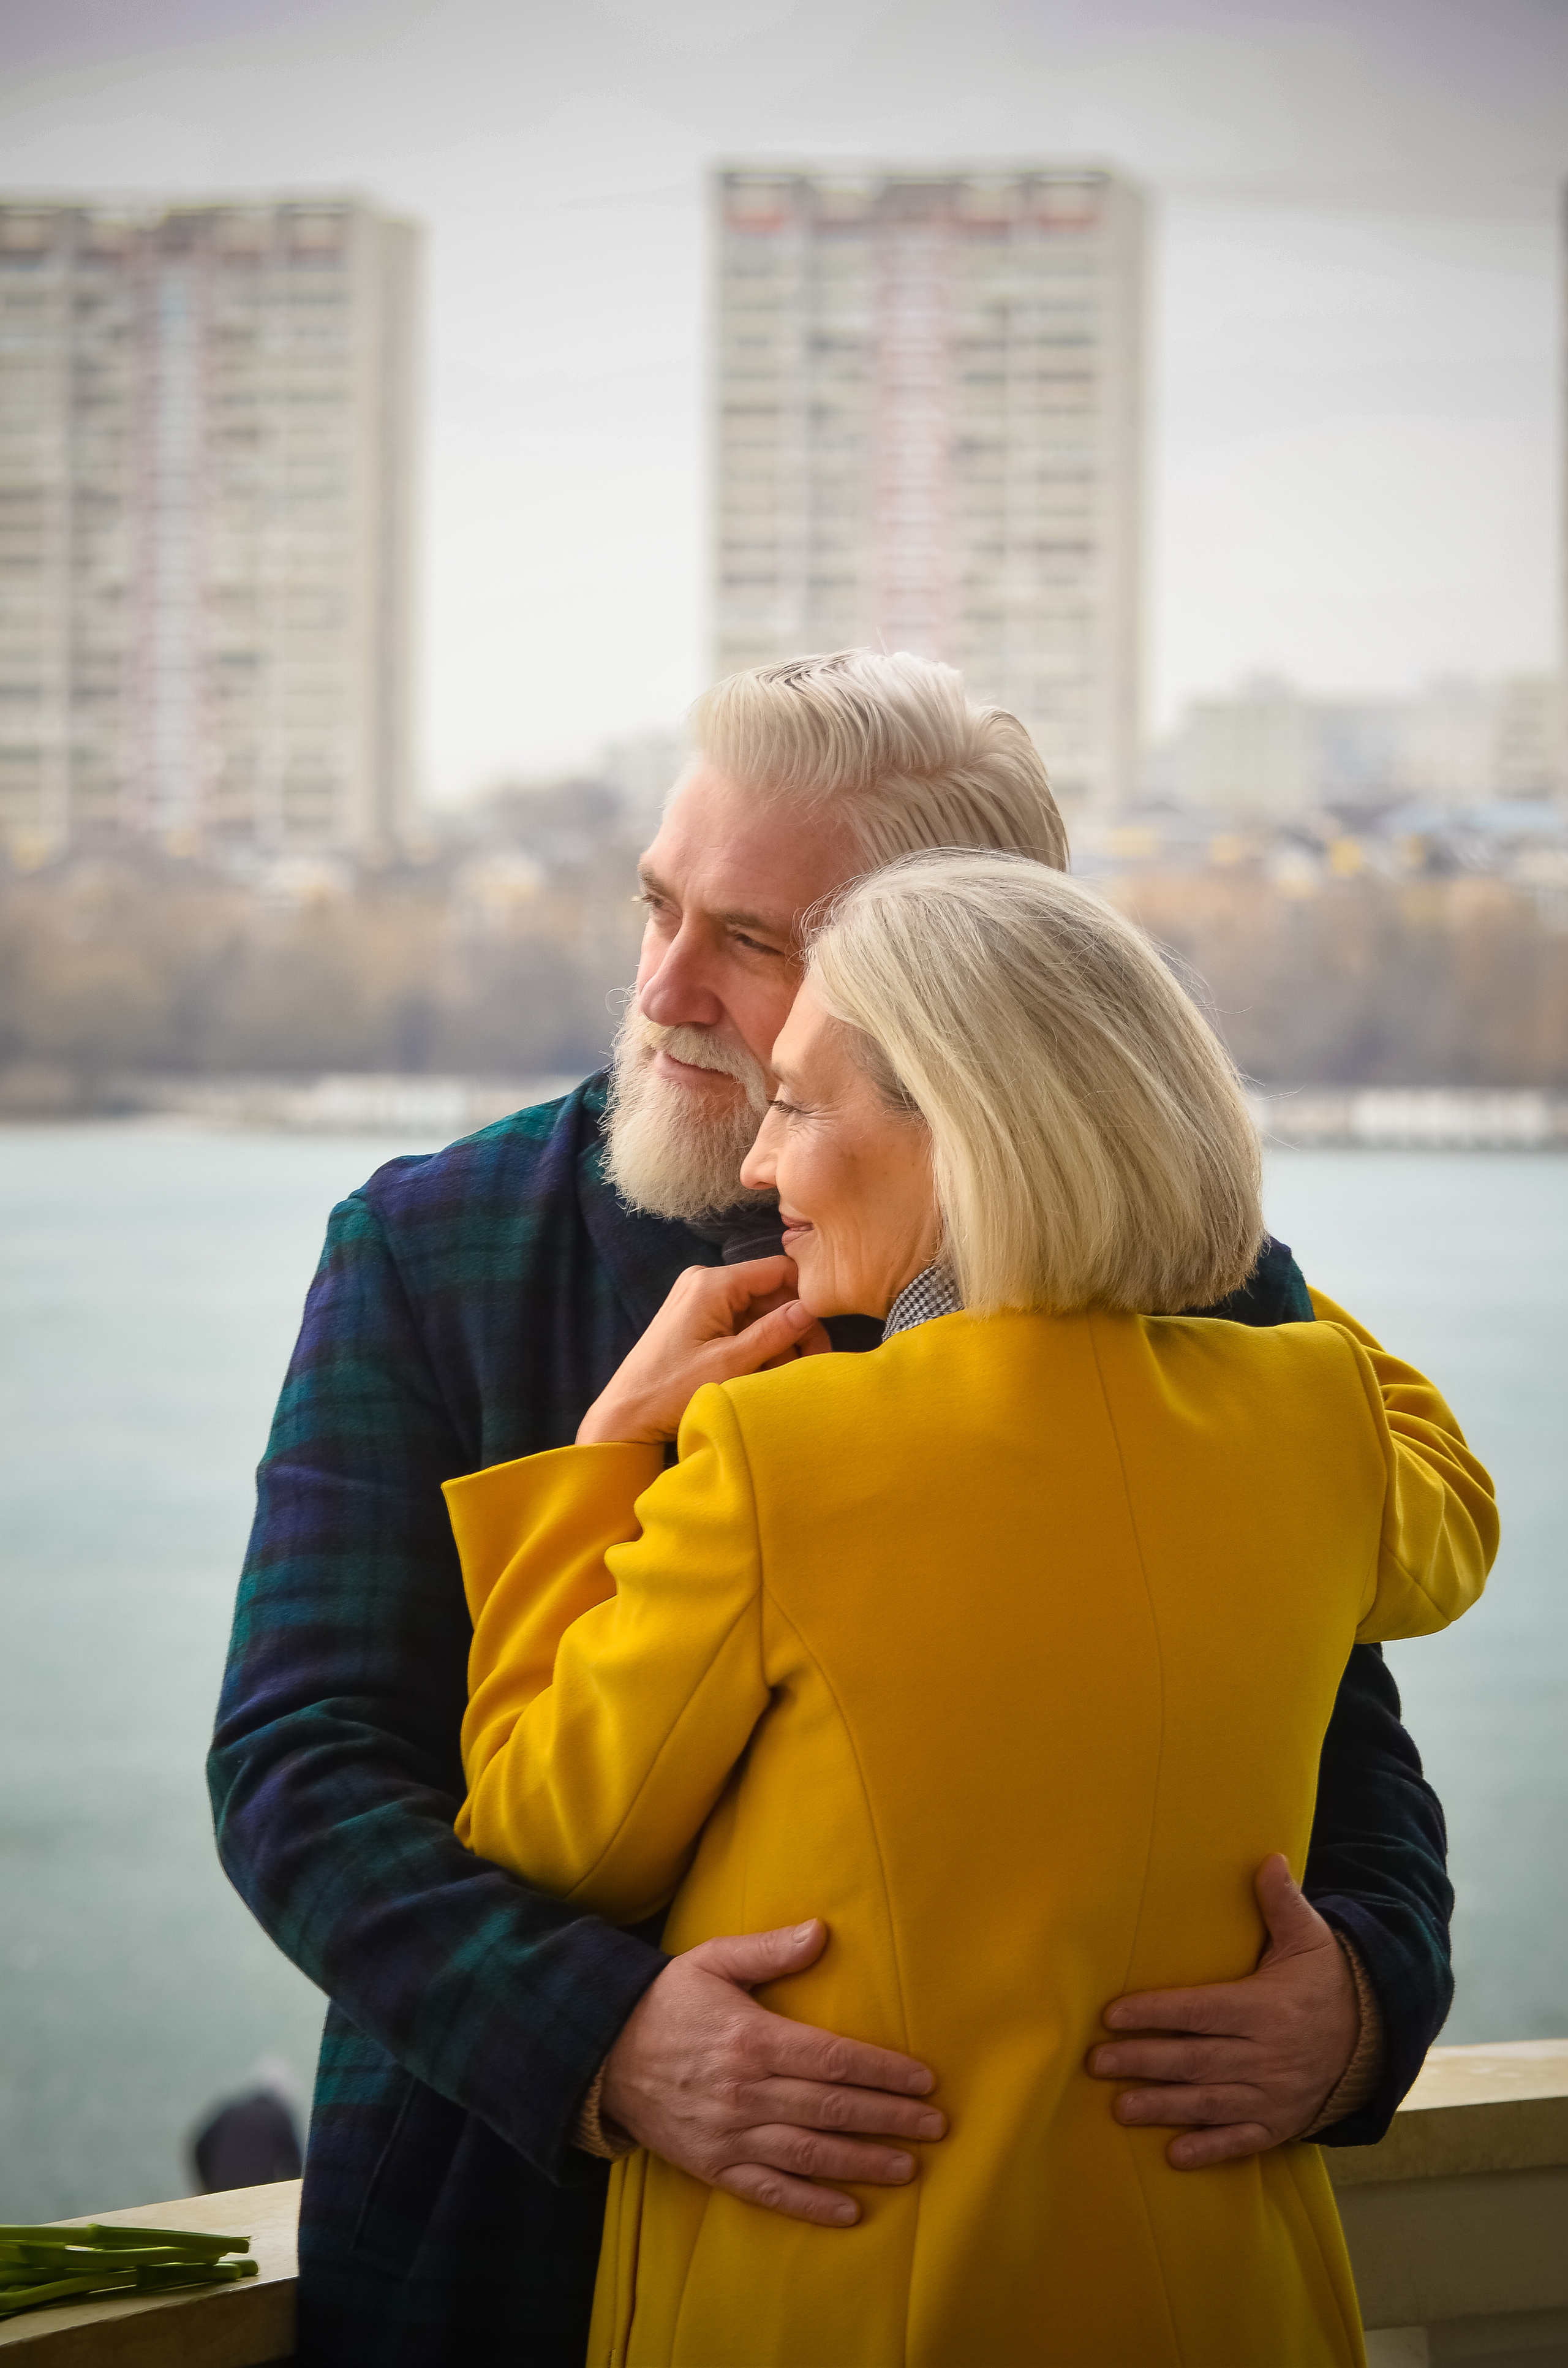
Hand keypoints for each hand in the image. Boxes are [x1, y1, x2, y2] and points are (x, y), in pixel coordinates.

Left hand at [577, 1257, 831, 1445]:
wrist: (625, 1416)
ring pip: (758, 1312)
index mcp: (711, 1283)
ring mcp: (699, 1300)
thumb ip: (774, 1332)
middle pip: (770, 1293)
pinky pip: (740, 1324)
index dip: (807, 1295)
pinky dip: (756, 1346)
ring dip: (777, 1341)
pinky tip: (763, 1374)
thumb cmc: (670, 1390)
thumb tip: (812, 1307)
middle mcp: (705, 1282)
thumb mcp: (730, 1364)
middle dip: (793, 1327)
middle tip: (813, 1361)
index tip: (823, 1330)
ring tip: (784, 1376)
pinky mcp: (697, 1320)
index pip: (778, 1270)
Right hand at [599, 1918, 945, 2225]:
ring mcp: (730, 2135)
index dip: (883, 2071)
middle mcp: (746, 2092)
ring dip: (863, 2163)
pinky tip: (849, 2211)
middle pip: (832, 2109)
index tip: (924, 2079)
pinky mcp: (714, 2166)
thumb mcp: (712, 1960)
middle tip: (936, 2124)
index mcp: (753, 2039)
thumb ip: (769, 1950)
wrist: (601, 2054)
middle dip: (889, 2118)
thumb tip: (822, 1930)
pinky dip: (811, 2205)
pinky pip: (769, 2192)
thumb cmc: (666, 2002)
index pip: (834, 2059)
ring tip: (909, 2167)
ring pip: (810, 2155)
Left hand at [1087, 1854, 1358, 2168]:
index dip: (1155, 2014)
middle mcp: (1266, 2056)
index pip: (1200, 2012)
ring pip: (1209, 2103)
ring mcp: (1273, 2095)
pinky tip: (1175, 2154)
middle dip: (1143, 2061)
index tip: (1112, 2015)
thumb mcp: (1309, 1938)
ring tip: (1119, 2108)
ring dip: (1163, 2106)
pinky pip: (1241, 2142)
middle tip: (1096, 2062)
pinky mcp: (1279, 2124)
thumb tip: (1268, 1858)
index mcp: (1265, 2009)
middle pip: (1195, 2060)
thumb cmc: (1325, 1981)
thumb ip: (1282, 1903)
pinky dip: (1209, 2149)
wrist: (1372, 2037)